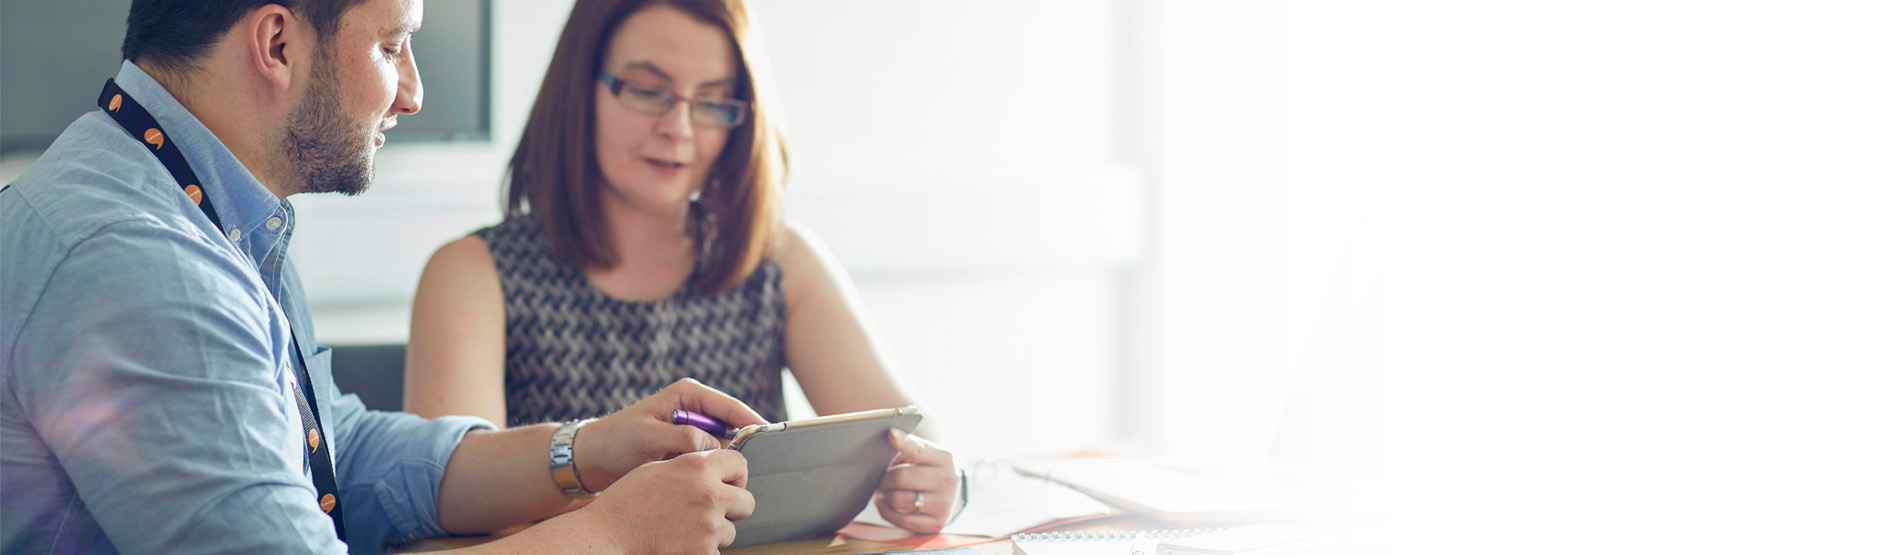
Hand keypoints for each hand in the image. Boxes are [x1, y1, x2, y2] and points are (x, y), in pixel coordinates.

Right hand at [578, 449, 754, 552]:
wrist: (606, 536)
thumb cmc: (625, 503)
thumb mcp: (658, 469)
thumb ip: (691, 466)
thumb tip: (715, 471)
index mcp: (697, 466)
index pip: (740, 463)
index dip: (735, 474)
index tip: (728, 483)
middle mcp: (709, 494)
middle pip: (746, 501)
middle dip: (732, 508)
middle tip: (710, 511)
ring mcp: (709, 526)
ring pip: (731, 530)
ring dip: (714, 532)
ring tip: (684, 530)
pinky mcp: (704, 552)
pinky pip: (716, 551)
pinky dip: (702, 550)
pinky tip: (679, 544)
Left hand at [580, 378, 769, 492]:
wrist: (594, 458)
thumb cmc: (615, 440)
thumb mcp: (647, 435)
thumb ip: (681, 438)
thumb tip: (713, 445)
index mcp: (687, 394)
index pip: (728, 405)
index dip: (750, 419)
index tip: (769, 434)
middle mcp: (693, 408)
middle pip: (731, 424)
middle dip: (743, 442)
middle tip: (754, 462)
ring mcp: (692, 428)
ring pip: (723, 443)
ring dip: (729, 458)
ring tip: (738, 474)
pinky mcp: (688, 447)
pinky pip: (711, 456)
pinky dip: (715, 466)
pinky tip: (719, 479)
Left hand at [872, 429, 961, 533]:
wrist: (949, 492)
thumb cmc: (928, 468)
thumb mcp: (924, 454)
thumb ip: (905, 448)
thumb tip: (885, 447)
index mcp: (944, 458)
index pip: (919, 449)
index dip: (903, 442)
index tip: (890, 435)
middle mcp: (947, 480)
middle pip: (901, 477)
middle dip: (884, 478)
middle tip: (878, 479)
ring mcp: (942, 503)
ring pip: (898, 500)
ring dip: (884, 495)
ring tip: (883, 490)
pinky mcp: (935, 523)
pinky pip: (901, 520)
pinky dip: (886, 511)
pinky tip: (883, 503)